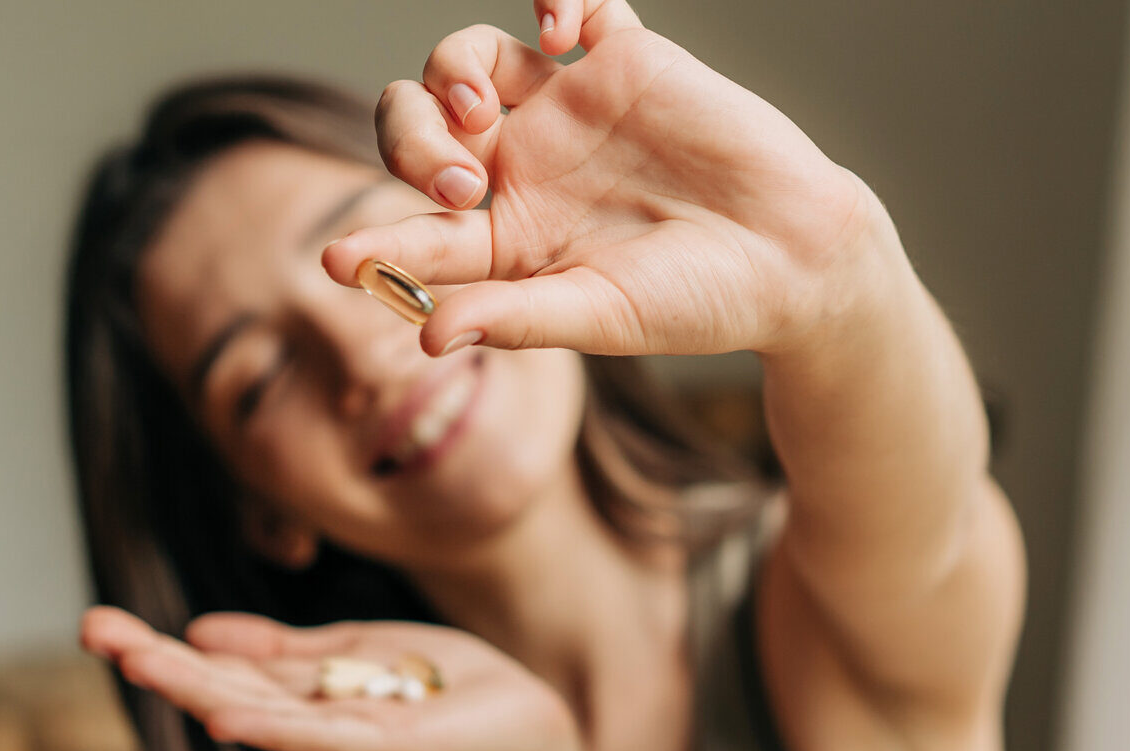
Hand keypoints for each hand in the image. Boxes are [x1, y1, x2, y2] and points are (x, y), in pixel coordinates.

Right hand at [80, 606, 581, 750]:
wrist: (521, 719)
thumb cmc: (439, 683)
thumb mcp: (351, 649)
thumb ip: (281, 647)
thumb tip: (201, 631)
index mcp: (299, 687)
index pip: (216, 663)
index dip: (158, 644)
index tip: (98, 624)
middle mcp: (308, 714)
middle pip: (220, 683)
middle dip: (155, 659)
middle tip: (90, 631)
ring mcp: (342, 733)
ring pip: (256, 707)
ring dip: (193, 686)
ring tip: (136, 662)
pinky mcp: (386, 746)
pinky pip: (319, 735)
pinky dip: (270, 725)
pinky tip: (222, 714)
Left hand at [320, 0, 902, 358]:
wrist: (795, 259)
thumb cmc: (698, 301)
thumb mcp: (600, 316)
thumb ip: (514, 318)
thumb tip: (426, 338)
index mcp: (506, 238)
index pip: (419, 232)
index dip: (374, 244)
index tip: (334, 261)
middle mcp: (522, 167)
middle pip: (420, 126)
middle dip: (411, 143)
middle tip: (459, 182)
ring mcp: (568, 110)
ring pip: (469, 60)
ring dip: (451, 71)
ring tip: (482, 109)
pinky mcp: (623, 62)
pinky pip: (576, 8)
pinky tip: (565, 27)